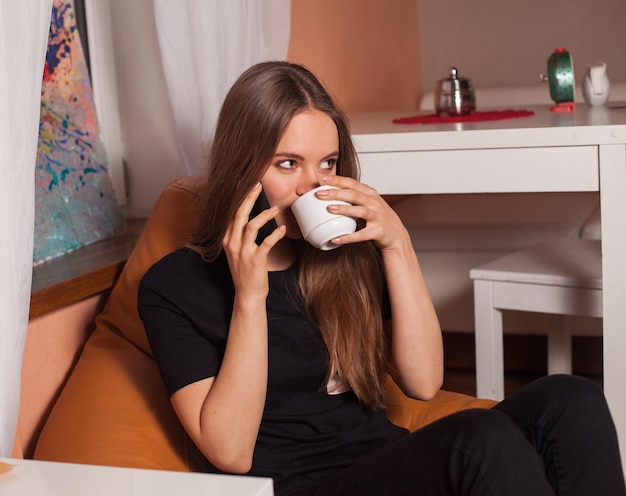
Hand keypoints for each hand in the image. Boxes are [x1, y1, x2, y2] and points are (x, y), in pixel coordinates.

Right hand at [222, 183, 285, 297]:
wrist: (247, 294)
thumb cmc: (246, 271)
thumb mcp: (238, 251)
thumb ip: (240, 235)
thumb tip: (251, 217)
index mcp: (227, 239)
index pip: (230, 213)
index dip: (237, 197)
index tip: (243, 183)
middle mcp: (232, 243)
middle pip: (239, 214)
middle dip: (248, 197)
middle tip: (258, 185)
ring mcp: (242, 252)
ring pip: (251, 225)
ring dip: (264, 215)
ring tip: (275, 209)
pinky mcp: (255, 260)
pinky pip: (266, 243)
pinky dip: (276, 234)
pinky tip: (282, 229)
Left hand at [317, 176, 408, 250]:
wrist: (396, 234)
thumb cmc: (378, 217)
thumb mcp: (369, 202)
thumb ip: (354, 196)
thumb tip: (330, 192)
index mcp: (371, 194)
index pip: (353, 183)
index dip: (338, 180)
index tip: (324, 179)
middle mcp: (375, 203)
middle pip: (354, 194)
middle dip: (336, 192)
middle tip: (320, 193)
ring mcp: (377, 217)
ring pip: (360, 211)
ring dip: (344, 209)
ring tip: (329, 208)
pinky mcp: (378, 231)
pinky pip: (361, 235)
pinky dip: (348, 237)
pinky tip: (337, 238)